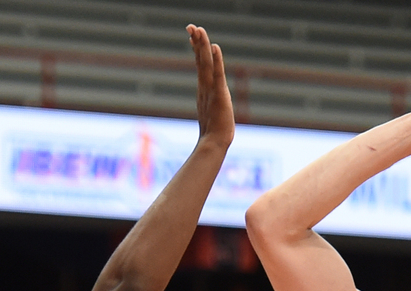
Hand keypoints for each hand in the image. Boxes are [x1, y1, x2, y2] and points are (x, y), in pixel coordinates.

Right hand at [187, 24, 234, 149]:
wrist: (214, 143)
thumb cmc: (214, 134)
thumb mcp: (212, 116)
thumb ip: (210, 110)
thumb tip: (208, 117)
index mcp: (204, 90)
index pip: (201, 66)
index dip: (197, 50)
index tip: (192, 37)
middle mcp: (205, 87)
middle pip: (201, 60)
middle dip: (196, 42)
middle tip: (191, 26)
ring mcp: (211, 90)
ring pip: (206, 63)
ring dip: (203, 45)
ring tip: (199, 30)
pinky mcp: (219, 95)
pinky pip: (218, 74)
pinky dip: (216, 60)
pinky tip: (215, 47)